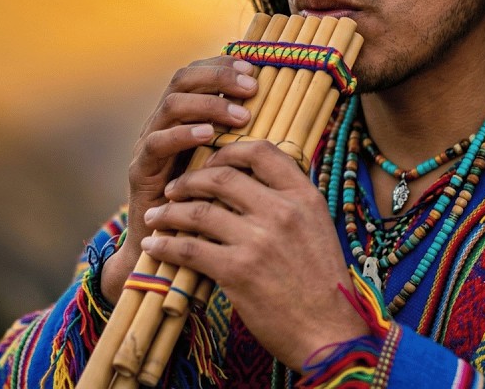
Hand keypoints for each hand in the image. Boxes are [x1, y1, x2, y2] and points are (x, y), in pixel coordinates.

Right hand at [100, 56, 258, 302]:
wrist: (170, 256)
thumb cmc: (211, 211)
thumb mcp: (233, 169)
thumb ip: (248, 142)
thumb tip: (290, 115)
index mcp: (186, 117)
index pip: (200, 73)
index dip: (224, 65)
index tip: (255, 69)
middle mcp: (164, 124)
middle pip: (182, 79)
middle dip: (218, 78)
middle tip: (251, 87)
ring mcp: (149, 146)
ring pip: (171, 105)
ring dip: (207, 104)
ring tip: (239, 114)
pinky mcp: (140, 172)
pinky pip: (157, 143)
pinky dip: (183, 135)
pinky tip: (208, 136)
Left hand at [140, 140, 370, 371]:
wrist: (330, 334)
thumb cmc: (321, 285)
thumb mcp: (318, 228)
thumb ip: (290, 202)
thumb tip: (252, 184)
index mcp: (304, 196)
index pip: (261, 151)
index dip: (228, 151)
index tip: (209, 162)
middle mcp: (282, 211)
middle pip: (221, 177)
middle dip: (189, 180)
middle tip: (173, 189)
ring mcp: (258, 240)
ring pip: (198, 211)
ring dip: (168, 212)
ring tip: (155, 217)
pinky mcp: (237, 271)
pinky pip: (188, 248)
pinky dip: (165, 245)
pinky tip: (154, 246)